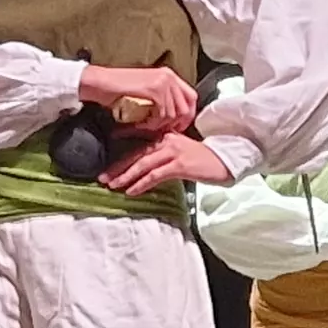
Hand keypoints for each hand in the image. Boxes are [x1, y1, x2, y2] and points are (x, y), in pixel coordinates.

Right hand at [76, 64, 197, 137]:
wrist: (99, 83)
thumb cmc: (117, 90)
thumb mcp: (145, 91)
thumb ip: (161, 100)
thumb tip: (173, 119)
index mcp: (169, 75)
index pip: (191, 97)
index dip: (187, 115)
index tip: (178, 127)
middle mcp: (169, 76)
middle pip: (187, 107)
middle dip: (177, 124)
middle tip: (163, 132)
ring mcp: (163, 81)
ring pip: (174, 113)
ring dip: (160, 125)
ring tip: (145, 127)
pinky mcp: (154, 89)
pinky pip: (162, 114)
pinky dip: (153, 124)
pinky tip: (140, 124)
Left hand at [100, 132, 233, 194]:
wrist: (225, 160)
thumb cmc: (204, 160)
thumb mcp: (181, 152)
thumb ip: (163, 155)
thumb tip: (144, 168)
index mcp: (165, 135)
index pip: (138, 141)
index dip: (120, 150)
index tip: (105, 160)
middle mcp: (167, 140)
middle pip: (136, 153)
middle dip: (117, 166)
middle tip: (102, 177)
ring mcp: (173, 151)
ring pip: (143, 163)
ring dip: (125, 176)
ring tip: (113, 185)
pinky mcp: (179, 164)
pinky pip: (155, 175)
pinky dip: (142, 183)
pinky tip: (132, 191)